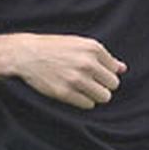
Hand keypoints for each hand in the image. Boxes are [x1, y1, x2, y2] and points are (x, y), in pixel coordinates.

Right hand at [6, 33, 126, 109]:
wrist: (26, 54)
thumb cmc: (53, 48)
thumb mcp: (80, 45)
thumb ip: (103, 57)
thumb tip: (122, 68)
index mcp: (93, 48)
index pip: (115, 70)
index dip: (105, 74)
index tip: (93, 74)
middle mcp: (87, 63)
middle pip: (112, 85)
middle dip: (102, 86)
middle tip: (88, 83)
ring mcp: (76, 79)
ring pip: (103, 97)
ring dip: (94, 95)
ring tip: (82, 90)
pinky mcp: (65, 92)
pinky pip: (88, 104)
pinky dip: (83, 101)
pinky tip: (73, 94)